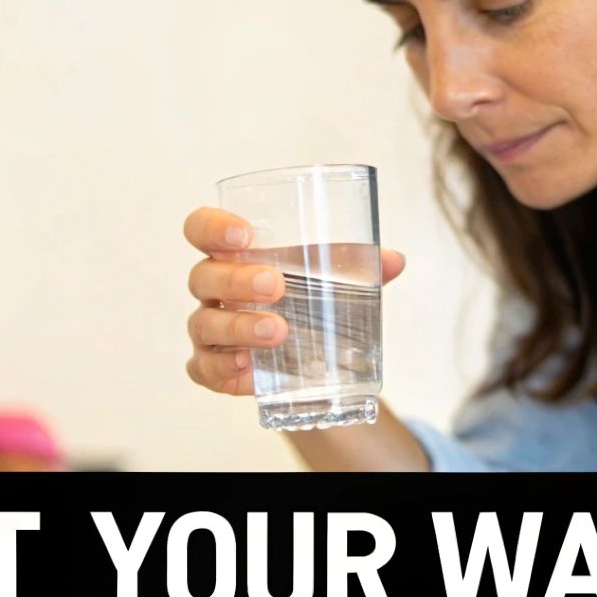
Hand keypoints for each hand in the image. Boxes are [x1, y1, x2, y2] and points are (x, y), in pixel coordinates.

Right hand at [183, 207, 404, 395]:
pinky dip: (223, 369)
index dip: (212, 227)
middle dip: (237, 280)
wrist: (304, 354)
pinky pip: (204, 369)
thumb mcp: (331, 277)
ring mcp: (208, 330)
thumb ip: (359, 266)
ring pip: (204, 324)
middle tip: (276, 286)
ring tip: (277, 331)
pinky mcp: (212, 368)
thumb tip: (395, 261)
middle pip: (203, 277)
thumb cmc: (306, 299)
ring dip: (237, 326)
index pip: (201, 230)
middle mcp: (212, 290)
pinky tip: (248, 368)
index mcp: (232, 255)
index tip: (243, 234)